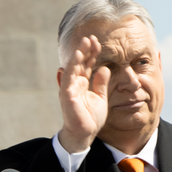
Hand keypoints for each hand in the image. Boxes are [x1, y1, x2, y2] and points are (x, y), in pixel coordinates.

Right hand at [56, 35, 109, 152]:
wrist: (84, 134)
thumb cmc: (91, 117)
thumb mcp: (100, 97)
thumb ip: (101, 83)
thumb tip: (104, 68)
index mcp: (82, 83)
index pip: (87, 64)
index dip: (92, 53)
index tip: (98, 42)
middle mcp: (74, 83)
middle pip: (80, 62)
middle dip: (86, 49)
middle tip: (91, 37)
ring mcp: (69, 88)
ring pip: (73, 67)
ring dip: (79, 54)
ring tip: (85, 43)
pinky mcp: (67, 94)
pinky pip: (69, 77)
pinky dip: (72, 65)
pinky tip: (77, 56)